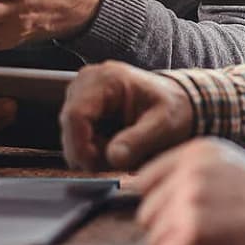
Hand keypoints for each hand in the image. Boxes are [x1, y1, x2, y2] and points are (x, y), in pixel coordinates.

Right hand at [60, 61, 194, 170]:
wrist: (176, 101)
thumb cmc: (172, 109)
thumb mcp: (163, 126)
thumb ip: (138, 141)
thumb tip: (113, 158)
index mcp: (107, 78)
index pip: (75, 115)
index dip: (80, 146)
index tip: (97, 166)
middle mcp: (87, 80)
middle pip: (69, 125)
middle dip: (88, 151)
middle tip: (119, 160)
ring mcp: (81, 91)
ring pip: (70, 133)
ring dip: (91, 150)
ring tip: (122, 151)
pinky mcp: (82, 103)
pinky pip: (75, 134)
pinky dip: (92, 146)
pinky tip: (114, 145)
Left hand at [130, 138, 244, 244]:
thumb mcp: (236, 168)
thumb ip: (198, 175)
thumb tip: (165, 196)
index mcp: (197, 152)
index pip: (146, 179)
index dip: (160, 205)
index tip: (173, 219)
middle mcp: (188, 172)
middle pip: (147, 212)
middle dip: (167, 231)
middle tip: (200, 240)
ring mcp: (187, 202)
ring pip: (153, 239)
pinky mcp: (191, 234)